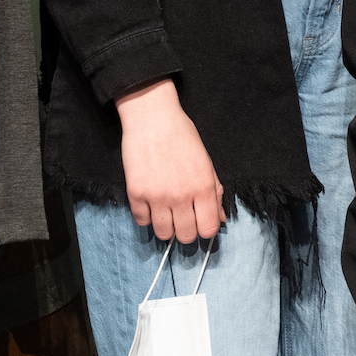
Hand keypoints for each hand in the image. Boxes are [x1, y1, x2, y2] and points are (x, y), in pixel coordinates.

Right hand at [116, 80, 225, 243]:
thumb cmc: (183, 137)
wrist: (153, 119)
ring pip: (163, 233)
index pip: (208, 229)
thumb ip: (214, 193)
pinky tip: (150, 205)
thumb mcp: (206, 163)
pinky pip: (141, 221)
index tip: (200, 224)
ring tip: (165, 213)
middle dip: (185, 232)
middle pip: (185, 236)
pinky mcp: (136, 194)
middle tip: (182, 219)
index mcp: (203, 187)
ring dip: (165, 227)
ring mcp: (157, 196)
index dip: (205, 230)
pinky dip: (146, 218)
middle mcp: (181, 196)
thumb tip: (220, 219)